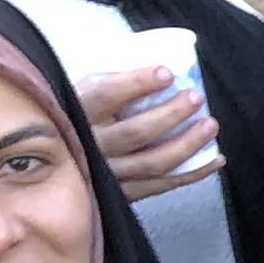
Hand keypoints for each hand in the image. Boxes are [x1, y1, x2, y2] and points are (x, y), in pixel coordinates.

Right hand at [83, 61, 220, 200]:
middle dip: (172, 114)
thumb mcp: (79, 88)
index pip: (106, 95)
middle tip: (196, 97)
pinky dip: (192, 174)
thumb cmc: (74, 111)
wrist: (48, 156)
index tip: (166, 73)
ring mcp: (105, 173)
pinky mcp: (120, 194)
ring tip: (210, 125)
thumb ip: (111, 79)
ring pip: (153, 162)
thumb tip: (161, 68)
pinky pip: (161, 186)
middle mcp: (88, 145)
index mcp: (75, 111)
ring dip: (188, 144)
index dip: (138, 83)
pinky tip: (215, 159)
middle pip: (137, 131)